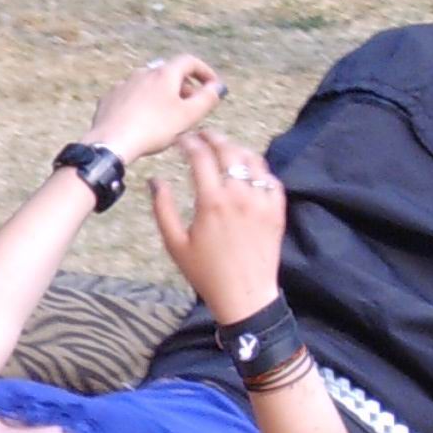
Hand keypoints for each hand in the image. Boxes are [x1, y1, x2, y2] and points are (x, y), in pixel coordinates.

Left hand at [84, 52, 225, 165]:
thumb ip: (207, 99)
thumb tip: (217, 86)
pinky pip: (132, 95)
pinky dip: (144, 102)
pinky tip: (144, 120)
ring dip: (163, 94)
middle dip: (184, 86)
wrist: (111, 142)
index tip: (212, 85)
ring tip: (169, 115)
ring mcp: (124, 84)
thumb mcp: (188, 116)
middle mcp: (143, 72)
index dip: (204, 71)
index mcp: (164, 73)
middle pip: (169, 73)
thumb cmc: (154, 128)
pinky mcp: (110, 97)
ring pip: (150, 84)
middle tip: (192, 105)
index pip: (189, 61)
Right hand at [150, 128, 285, 322]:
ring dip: (236, 148)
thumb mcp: (174, 243)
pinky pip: (270, 178)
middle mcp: (239, 195)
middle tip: (202, 136)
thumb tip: (155, 181)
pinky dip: (258, 169)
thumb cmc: (206, 273)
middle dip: (212, 137)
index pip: (200, 156)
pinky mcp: (277, 211)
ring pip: (252, 159)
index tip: (181, 141)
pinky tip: (247, 171)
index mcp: (211, 201)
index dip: (188, 142)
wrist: (245, 296)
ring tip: (224, 148)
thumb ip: (162, 208)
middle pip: (227, 150)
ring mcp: (262, 201)